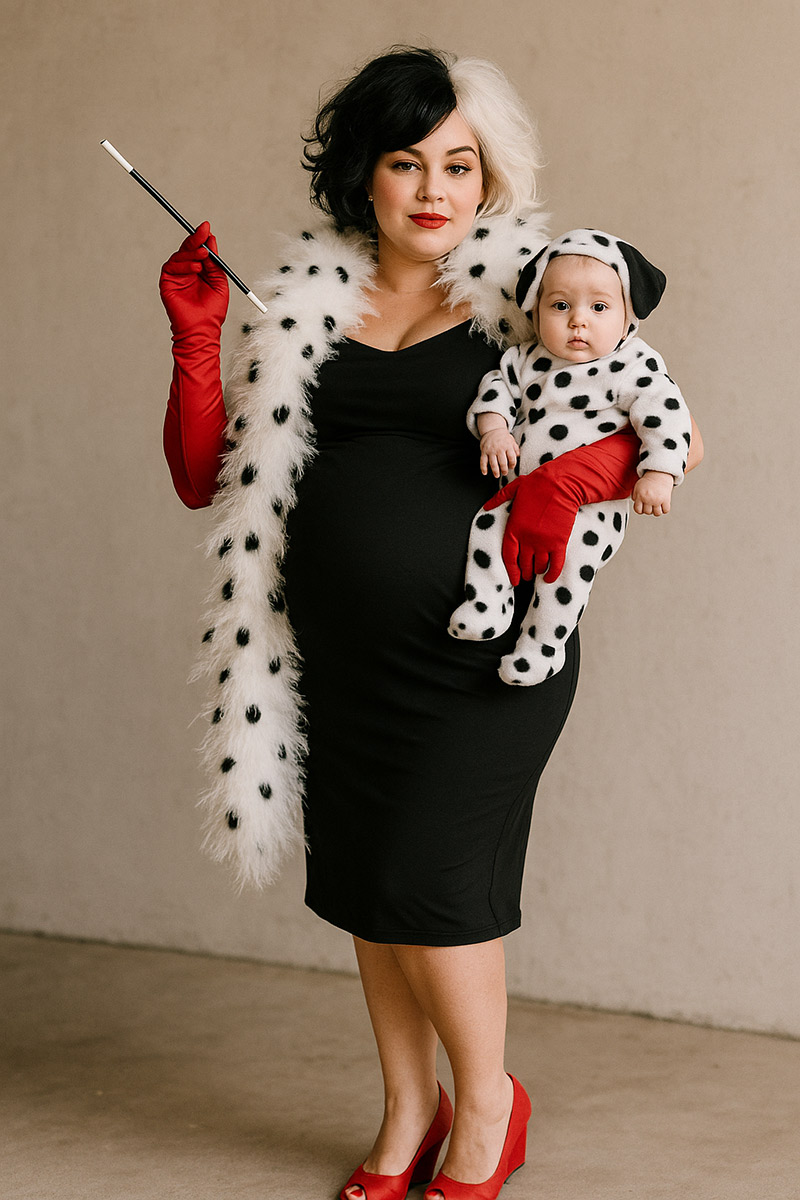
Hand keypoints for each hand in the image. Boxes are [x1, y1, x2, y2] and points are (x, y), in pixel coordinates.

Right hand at [159, 221, 228, 335]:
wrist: (203, 329)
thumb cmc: (212, 311)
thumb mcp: (219, 282)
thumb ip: (215, 262)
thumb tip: (211, 240)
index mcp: (199, 271)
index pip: (198, 249)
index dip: (202, 238)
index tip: (207, 228)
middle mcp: (186, 271)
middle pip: (187, 249)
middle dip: (195, 239)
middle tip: (203, 231)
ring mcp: (175, 277)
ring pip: (179, 256)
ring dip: (192, 253)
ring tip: (203, 255)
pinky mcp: (166, 283)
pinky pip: (172, 267)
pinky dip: (184, 265)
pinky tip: (196, 269)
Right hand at [480, 428, 518, 477]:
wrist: (492, 429)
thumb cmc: (503, 437)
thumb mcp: (512, 440)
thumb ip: (515, 448)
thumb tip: (518, 456)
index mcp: (507, 446)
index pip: (512, 458)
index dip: (512, 464)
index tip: (511, 467)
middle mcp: (499, 449)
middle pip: (503, 462)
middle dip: (504, 470)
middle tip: (505, 473)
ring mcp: (491, 450)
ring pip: (493, 463)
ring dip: (495, 471)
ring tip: (497, 475)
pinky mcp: (484, 451)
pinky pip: (483, 461)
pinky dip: (483, 468)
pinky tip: (485, 472)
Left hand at [485, 471, 579, 583]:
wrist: (560, 484)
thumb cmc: (537, 484)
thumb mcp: (513, 489)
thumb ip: (498, 499)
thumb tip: (486, 506)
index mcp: (514, 528)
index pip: (508, 557)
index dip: (511, 571)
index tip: (514, 579)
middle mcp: (527, 539)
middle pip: (524, 564)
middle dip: (525, 572)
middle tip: (526, 575)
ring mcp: (543, 542)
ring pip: (539, 566)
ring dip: (537, 571)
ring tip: (537, 572)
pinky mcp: (558, 542)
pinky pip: (555, 565)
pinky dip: (552, 574)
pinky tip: (549, 578)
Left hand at [632, 470, 673, 514]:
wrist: (659, 473)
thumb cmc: (648, 480)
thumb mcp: (637, 487)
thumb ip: (634, 496)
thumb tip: (636, 505)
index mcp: (640, 496)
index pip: (638, 510)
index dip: (640, 510)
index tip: (642, 508)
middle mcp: (649, 498)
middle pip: (647, 512)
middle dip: (648, 509)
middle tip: (650, 504)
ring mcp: (657, 500)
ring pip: (657, 513)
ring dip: (656, 511)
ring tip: (656, 506)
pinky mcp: (666, 499)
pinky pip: (665, 510)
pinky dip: (664, 510)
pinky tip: (663, 505)